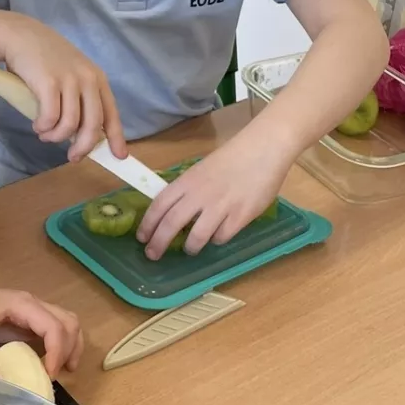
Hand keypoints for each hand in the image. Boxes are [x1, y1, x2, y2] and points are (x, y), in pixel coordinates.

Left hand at [0, 275, 82, 378]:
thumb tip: (1, 388)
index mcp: (21, 305)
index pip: (54, 327)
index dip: (57, 352)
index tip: (48, 375)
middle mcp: (32, 304)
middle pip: (68, 322)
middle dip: (70, 349)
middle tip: (59, 375)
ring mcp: (31, 309)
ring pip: (66, 322)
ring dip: (70, 345)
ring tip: (64, 369)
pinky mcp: (27, 317)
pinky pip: (54, 327)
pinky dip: (61, 344)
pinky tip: (51, 363)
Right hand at [2, 16, 126, 162]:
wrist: (20, 36)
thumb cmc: (44, 59)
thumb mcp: (71, 75)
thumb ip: (79, 99)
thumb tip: (81, 134)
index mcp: (96, 78)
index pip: (111, 113)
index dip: (116, 137)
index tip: (119, 156)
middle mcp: (87, 79)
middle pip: (92, 125)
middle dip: (83, 147)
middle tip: (73, 157)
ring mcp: (69, 80)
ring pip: (69, 125)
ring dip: (55, 137)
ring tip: (45, 134)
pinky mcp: (49, 83)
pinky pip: (50, 118)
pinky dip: (43, 127)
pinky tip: (37, 125)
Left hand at [136, 132, 292, 258]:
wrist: (263, 149)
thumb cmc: (232, 159)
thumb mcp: (202, 170)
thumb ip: (188, 190)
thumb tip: (173, 211)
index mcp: (188, 181)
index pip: (159, 205)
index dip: (148, 224)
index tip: (142, 237)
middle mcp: (200, 195)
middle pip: (172, 224)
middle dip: (159, 243)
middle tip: (153, 255)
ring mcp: (221, 207)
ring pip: (196, 237)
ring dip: (190, 247)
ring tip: (190, 249)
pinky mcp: (240, 216)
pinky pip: (222, 237)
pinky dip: (217, 239)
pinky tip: (219, 235)